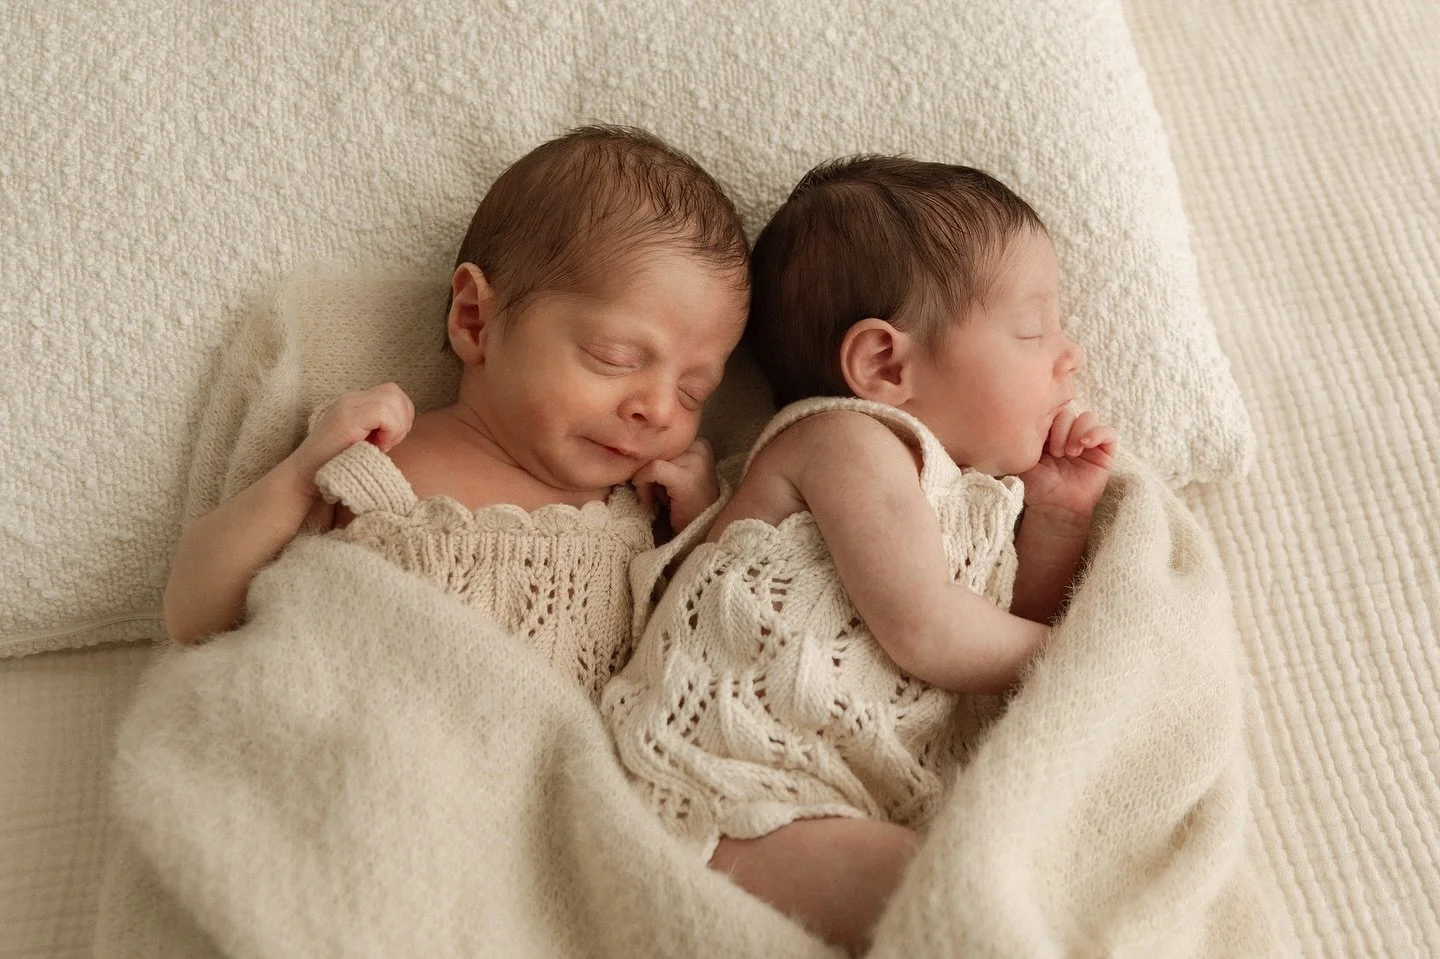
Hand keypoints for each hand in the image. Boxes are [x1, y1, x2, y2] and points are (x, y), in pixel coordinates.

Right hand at [285, 383, 414, 494]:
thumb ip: (381, 427)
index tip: (391, 439)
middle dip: (403, 419)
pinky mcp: (346, 420)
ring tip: (383, 445)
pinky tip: (379, 446)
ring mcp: (347, 407)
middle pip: (394, 392)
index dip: (402, 414)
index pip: (392, 392)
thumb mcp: (366, 441)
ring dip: (396, 426)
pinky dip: (390, 430)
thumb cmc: (338, 464)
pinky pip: (383, 413)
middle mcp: (350, 399)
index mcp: (355, 402)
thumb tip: (407, 422)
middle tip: (389, 442)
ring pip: (392, 400)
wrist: (305, 477)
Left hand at [633, 439, 718, 533]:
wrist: (698, 533)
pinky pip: (653, 469)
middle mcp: (700, 447)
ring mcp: (696, 462)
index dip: (648, 458)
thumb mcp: (673, 472)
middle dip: (644, 469)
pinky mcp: (686, 478)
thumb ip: (660, 457)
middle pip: (655, 446)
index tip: (648, 481)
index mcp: (698, 442)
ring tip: (650, 499)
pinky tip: (647, 501)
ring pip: (651, 457)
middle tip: (646, 493)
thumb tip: (630, 448)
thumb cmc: (682, 504)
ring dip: (642, 479)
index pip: (660, 439)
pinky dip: (643, 483)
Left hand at [1018, 407, 1116, 525]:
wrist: (1053, 507)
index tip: (1042, 443)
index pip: (1053, 409)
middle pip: (1070, 411)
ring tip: (1070, 452)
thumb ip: (1024, 437)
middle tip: (1057, 452)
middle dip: (1062, 428)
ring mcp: (1088, 441)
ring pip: (1089, 417)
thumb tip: (1023, 417)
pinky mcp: (1105, 452)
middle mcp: (1069, 433)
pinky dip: (1098, 433)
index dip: (1049, 420)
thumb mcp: (1024, 458)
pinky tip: (1085, 445)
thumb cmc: (1037, 485)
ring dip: (1078, 431)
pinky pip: (1109, 432)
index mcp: (1050, 431)